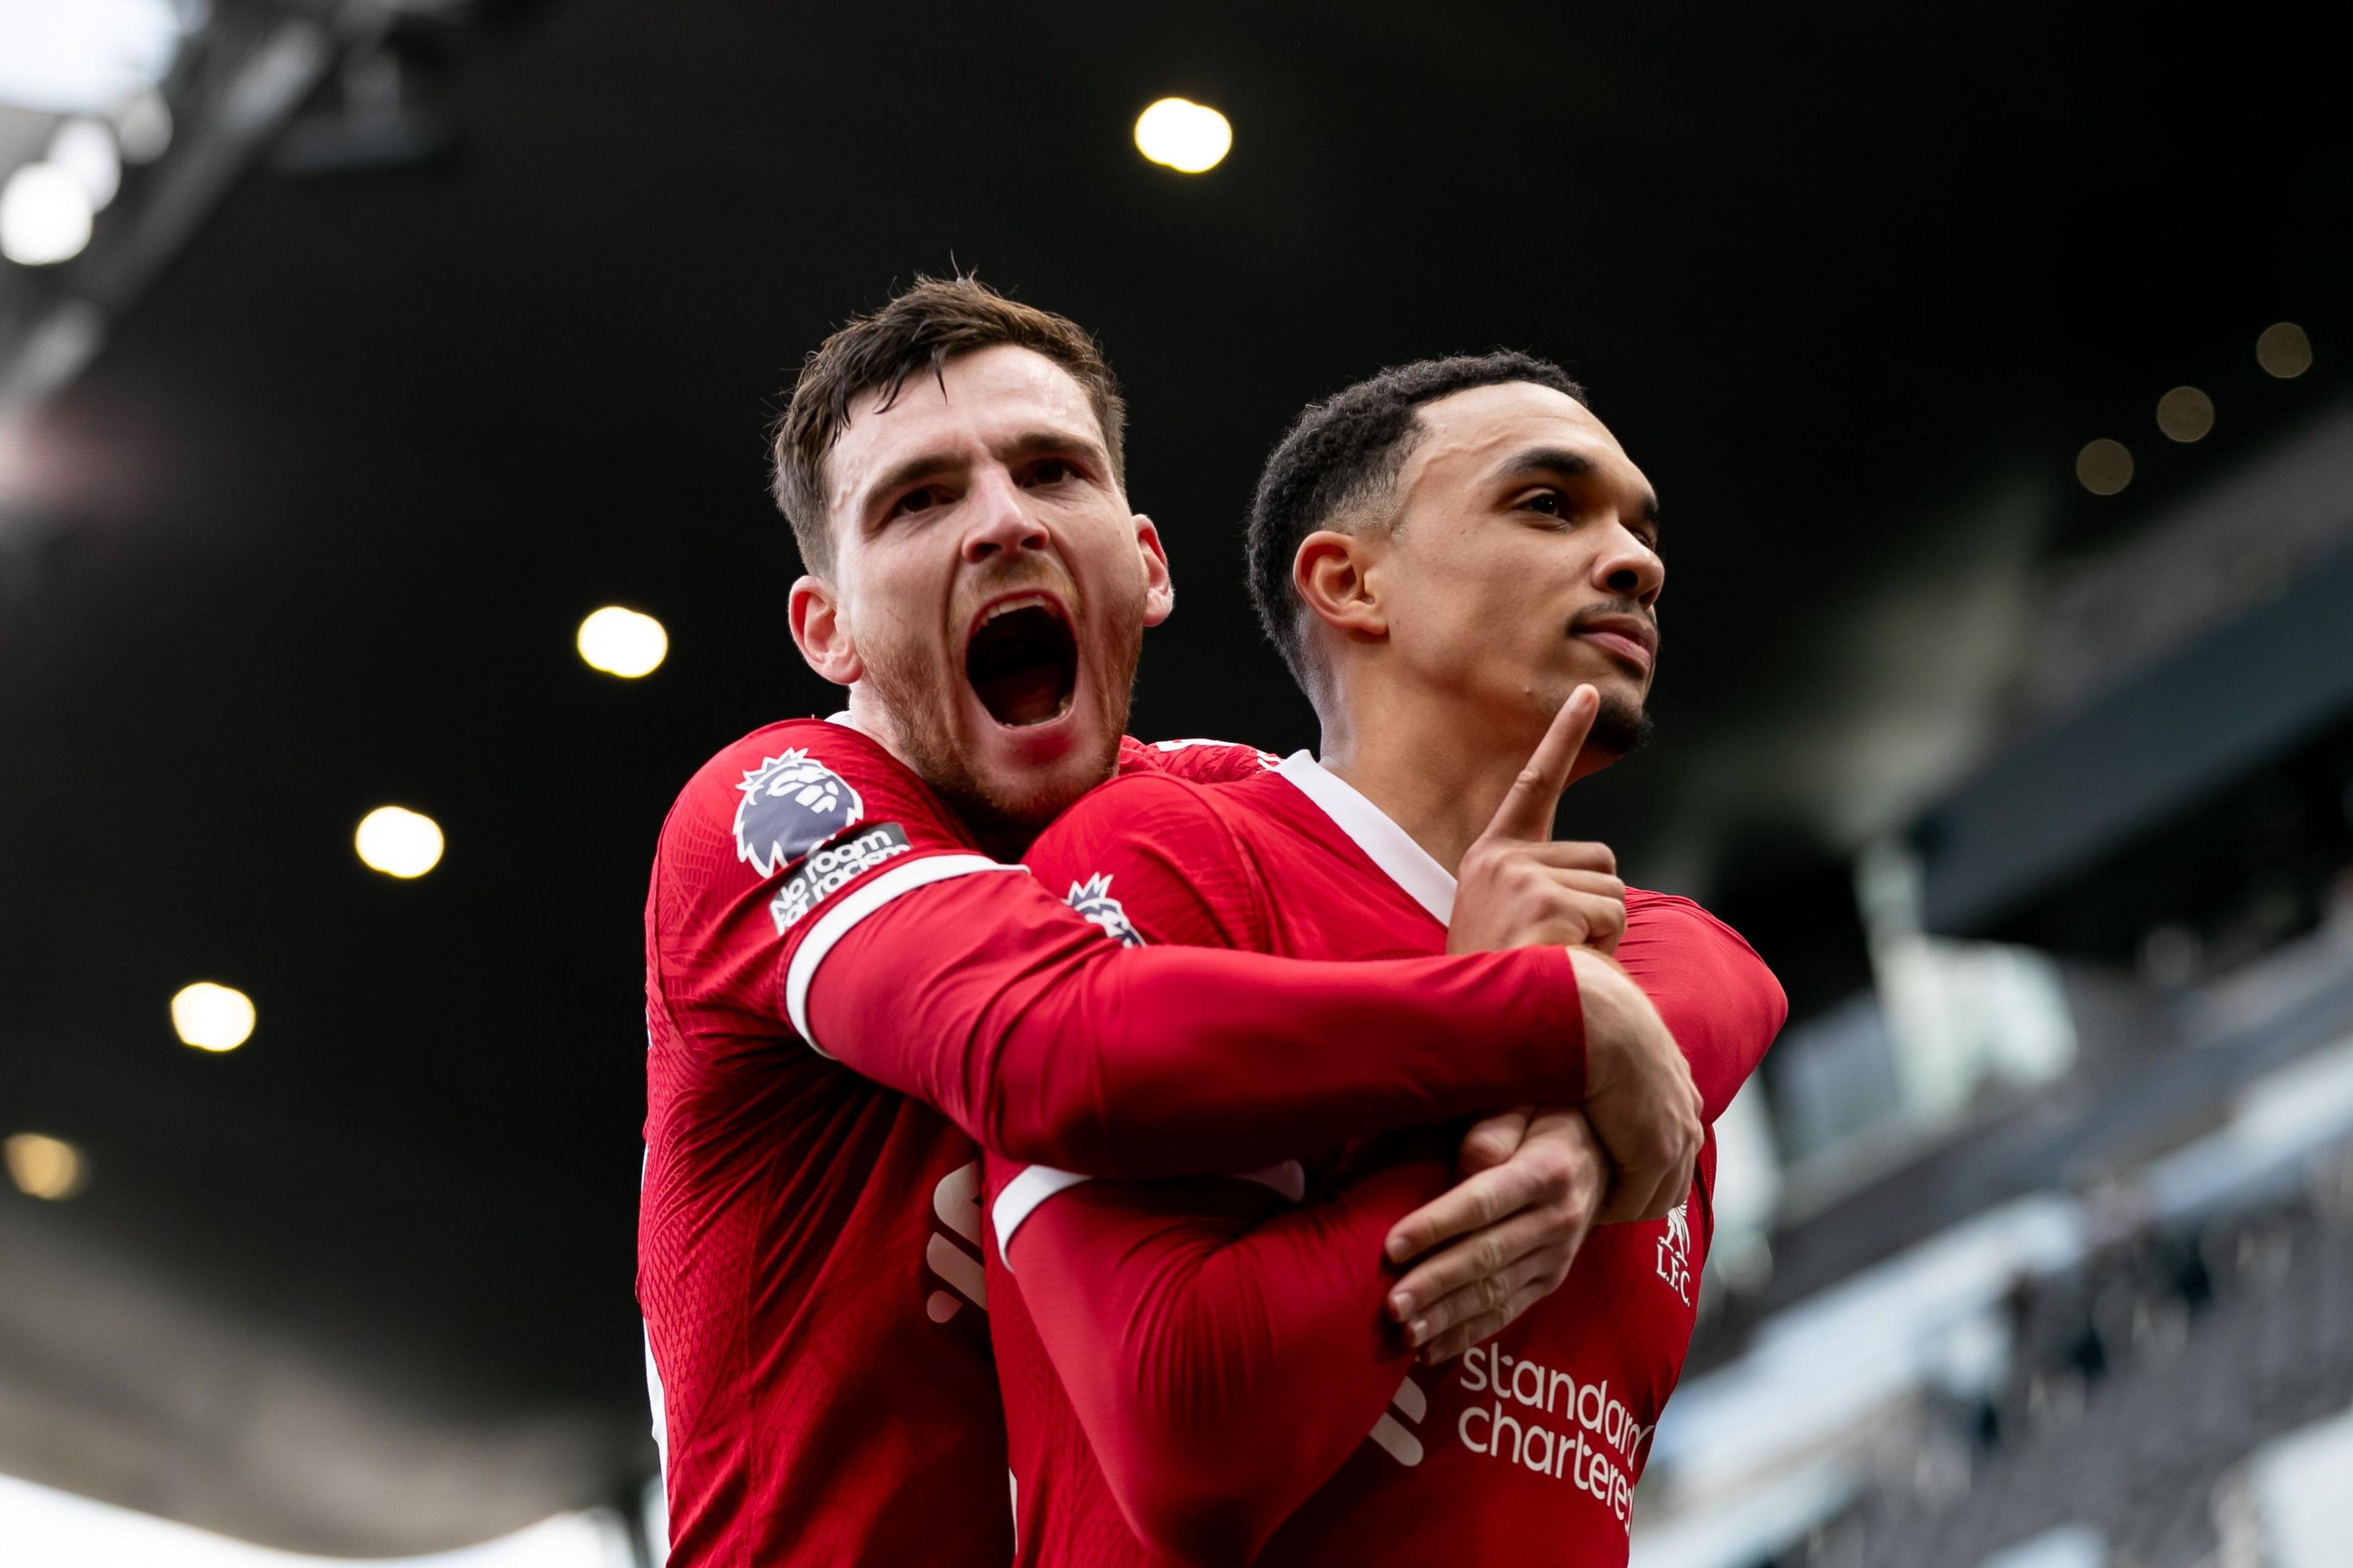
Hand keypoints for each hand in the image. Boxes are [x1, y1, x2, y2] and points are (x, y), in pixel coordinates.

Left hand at [1380, 1106, 1603, 1362]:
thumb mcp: (1527, 1104)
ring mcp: (1557, 1256)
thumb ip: (1494, 1129)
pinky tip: (1433, 1349)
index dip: (1436, 1225)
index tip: (1392, 1247)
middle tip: (1391, 1305)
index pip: (1483, 1203)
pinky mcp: (1551, 1281)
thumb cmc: (1549, 1119)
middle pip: (1487, 1256)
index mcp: (1547, 1171)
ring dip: (1448, 1317)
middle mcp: (1558, 1219)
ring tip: (1405, 1332)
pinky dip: (1470, 1334)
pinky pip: (1509, 1312)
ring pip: (1496, 1292)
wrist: (1608, 1154)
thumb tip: (1463, 1168)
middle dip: (1436, 1283)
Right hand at [1449, 685, 1627, 955]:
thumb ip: (1548, 889)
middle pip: (1602, 857)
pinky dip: (1602, 947)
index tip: (1588, 692)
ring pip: (1614, 888)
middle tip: (1553, 946)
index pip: (1534, 784)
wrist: (1471, 1028)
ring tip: (1554, 959)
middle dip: (1598, 904)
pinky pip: (1612, 914)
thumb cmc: (1503, 981)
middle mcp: (1501, 857)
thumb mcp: (1514, 922)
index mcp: (1491, 856)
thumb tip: (1604, 886)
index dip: (1561, 735)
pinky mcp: (1544, 900)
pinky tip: (1560, 965)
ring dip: (1601, 931)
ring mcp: (1520, 876)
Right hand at [1571, 949, 1701, 1223]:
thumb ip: (1618, 1065)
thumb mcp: (1618, 1046)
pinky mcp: (1655, 1155)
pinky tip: (1586, 1206)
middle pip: (1674, 1179)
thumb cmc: (1596, 1022)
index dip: (1643, 1168)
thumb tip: (1596, 1068)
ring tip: (1590, 1209)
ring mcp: (1677, 1138)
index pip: (1676, 1146)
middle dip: (1640, 1195)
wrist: (1601, 1019)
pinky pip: (1636, 1202)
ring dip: (1625, 1206)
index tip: (1610, 1176)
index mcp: (1680, 1089)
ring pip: (1658, 1197)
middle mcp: (1687, 1116)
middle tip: (1602, 1203)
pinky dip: (1612, 1209)